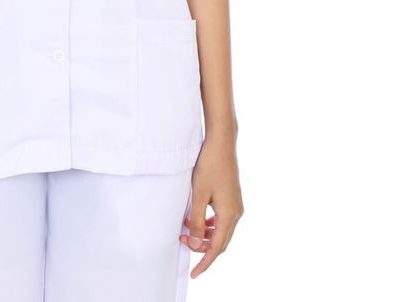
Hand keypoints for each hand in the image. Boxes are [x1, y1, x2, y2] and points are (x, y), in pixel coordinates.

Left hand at [179, 135, 243, 277]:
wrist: (221, 143)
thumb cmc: (209, 166)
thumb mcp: (198, 194)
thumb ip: (196, 220)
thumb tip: (194, 242)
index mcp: (229, 215)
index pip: (217, 247)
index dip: (204, 262)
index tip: (194, 273)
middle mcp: (236, 213)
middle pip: (220, 241)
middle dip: (202, 247)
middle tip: (181, 242)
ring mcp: (235, 205)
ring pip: (220, 230)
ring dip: (204, 234)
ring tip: (185, 229)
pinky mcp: (231, 198)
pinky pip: (221, 219)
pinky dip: (209, 224)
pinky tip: (196, 218)